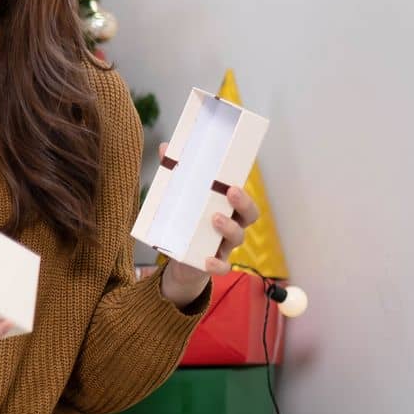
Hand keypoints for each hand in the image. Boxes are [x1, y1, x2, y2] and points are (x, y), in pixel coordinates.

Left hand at [155, 141, 260, 307]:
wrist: (180, 260)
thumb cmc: (186, 223)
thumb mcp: (179, 198)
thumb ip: (175, 174)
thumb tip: (165, 147)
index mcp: (227, 208)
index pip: (244, 199)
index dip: (244, 191)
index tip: (233, 183)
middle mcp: (232, 225)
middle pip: (249, 216)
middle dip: (244, 203)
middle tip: (232, 193)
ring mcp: (225, 245)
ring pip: (237, 237)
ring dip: (229, 228)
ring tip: (215, 219)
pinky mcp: (214, 264)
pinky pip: (222, 267)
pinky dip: (217, 265)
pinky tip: (207, 260)